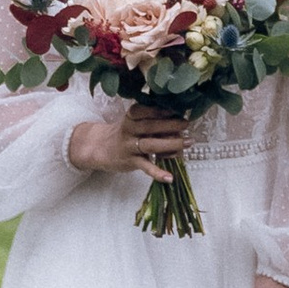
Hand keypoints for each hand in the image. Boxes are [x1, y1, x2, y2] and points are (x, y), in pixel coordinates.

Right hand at [69, 105, 184, 187]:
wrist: (100, 147)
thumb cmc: (125, 132)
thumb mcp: (134, 121)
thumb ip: (153, 120)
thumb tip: (179, 122)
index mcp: (131, 116)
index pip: (145, 110)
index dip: (161, 110)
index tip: (176, 109)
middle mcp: (129, 129)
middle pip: (151, 126)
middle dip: (171, 125)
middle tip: (187, 124)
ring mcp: (129, 146)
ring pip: (151, 145)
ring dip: (171, 144)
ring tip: (188, 142)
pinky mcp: (130, 161)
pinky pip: (145, 167)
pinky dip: (157, 173)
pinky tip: (169, 178)